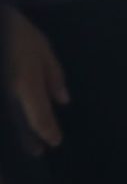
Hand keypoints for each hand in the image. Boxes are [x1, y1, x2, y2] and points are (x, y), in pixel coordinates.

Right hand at [5, 8, 68, 153]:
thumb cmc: (14, 32)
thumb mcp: (42, 49)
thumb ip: (53, 75)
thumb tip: (62, 100)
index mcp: (26, 84)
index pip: (40, 116)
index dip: (47, 132)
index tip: (54, 142)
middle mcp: (7, 93)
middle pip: (17, 123)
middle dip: (26, 138)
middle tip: (35, 151)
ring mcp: (0, 93)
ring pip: (8, 119)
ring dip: (13, 132)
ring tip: (22, 142)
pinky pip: (4, 107)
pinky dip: (7, 118)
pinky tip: (11, 123)